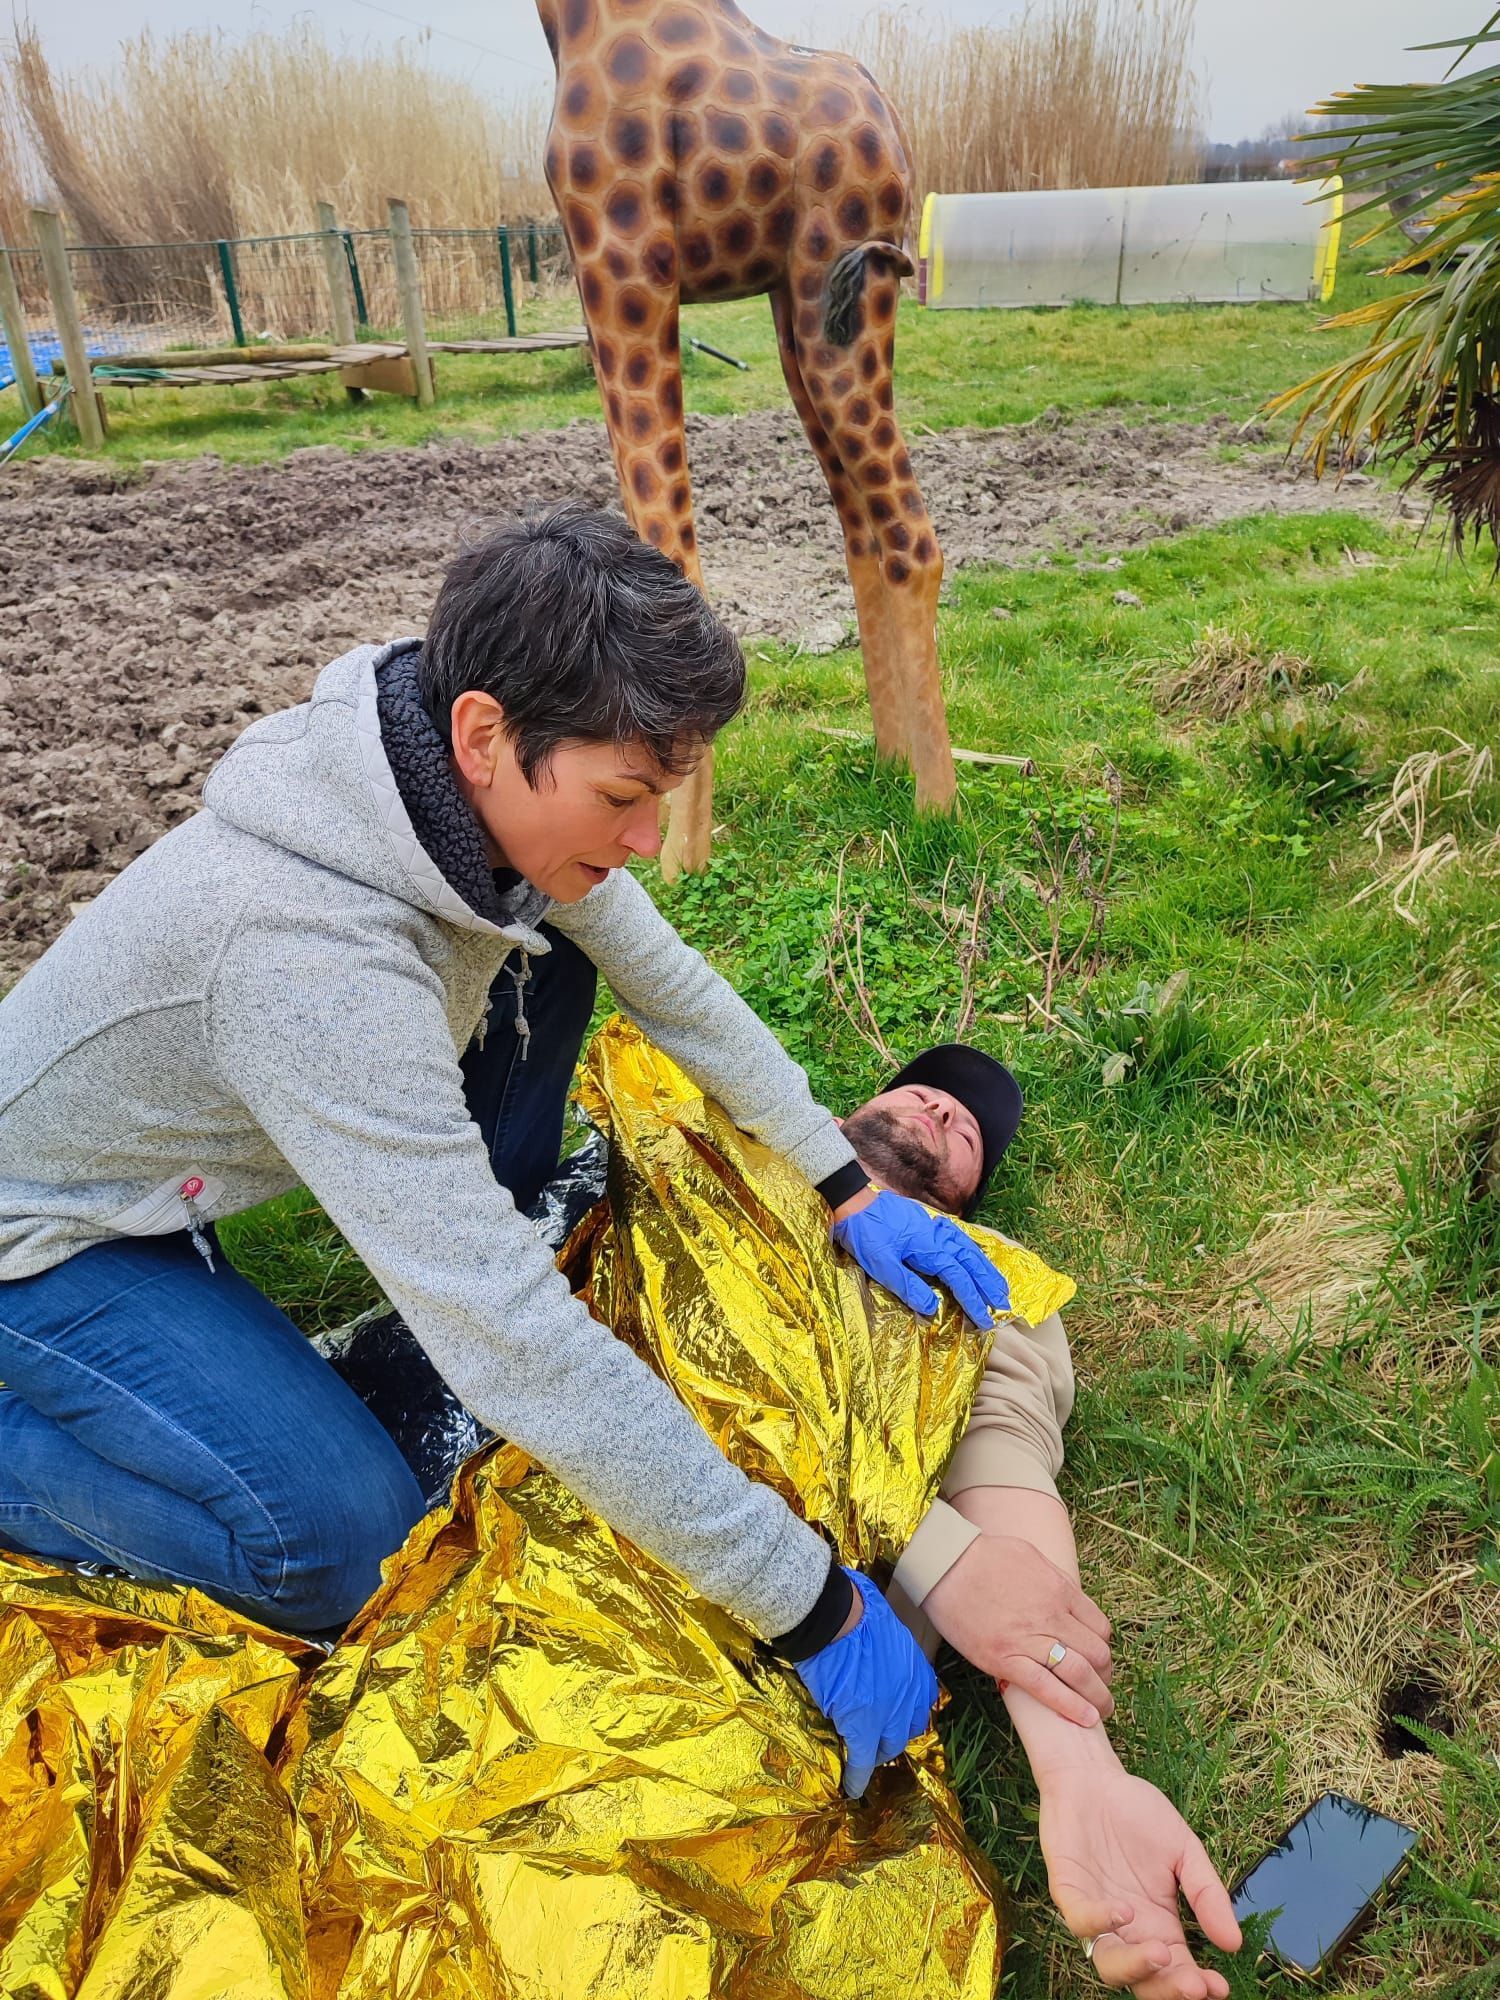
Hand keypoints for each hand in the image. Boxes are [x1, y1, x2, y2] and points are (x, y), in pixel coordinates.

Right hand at [792, 1568, 938, 1797]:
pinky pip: (863, 1760)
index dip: (904, 1713)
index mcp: (916, 1668)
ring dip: (876, 1754)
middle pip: (907, 1728)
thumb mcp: (884, 1625)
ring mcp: (888, 1713)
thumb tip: (876, 1646)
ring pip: (887, 1746)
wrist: (833, 1616)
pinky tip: (852, 1787)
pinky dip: (858, 1776)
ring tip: (864, 1760)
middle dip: (893, 1736)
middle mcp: (910, 1694)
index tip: (893, 1717)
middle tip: (877, 1740)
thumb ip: (888, 1647)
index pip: (920, 1703)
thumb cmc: (853, 1610)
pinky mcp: (863, 1727)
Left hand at [830, 1187, 1009, 1328]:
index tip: (984, 1320)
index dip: (973, 1300)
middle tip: (1004, 1305)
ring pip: (970, 1249)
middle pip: (972, 1262)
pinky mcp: (929, 1223)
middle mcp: (939, 1235)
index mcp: (930, 1247)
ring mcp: (936, 1226)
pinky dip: (974, 1252)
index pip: (959, 1278)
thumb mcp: (881, 1264)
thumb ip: (908, 1286)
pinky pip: (960, 1239)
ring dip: (986, 1269)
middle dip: (989, 1285)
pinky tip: (978, 1259)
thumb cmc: (865, 1234)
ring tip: (1000, 1287)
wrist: (854, 1201)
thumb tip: (932, 1308)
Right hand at [922, 1532, 1114, 1724]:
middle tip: (1101, 1687)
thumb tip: (1069, 1597)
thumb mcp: (1032, 1556)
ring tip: (1102, 1710)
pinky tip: (1085, 1719)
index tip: (1100, 1659)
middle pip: (1096, 1653)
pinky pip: (1045, 1688)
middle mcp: (1051, 1616)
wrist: (945, 1563)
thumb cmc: (984, 1555)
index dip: (1105, 1647)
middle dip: (1105, 1674)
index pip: (1100, 1627)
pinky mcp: (1004, 1659)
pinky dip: (1070, 1706)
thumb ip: (1055, 1580)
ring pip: (1079, 1674)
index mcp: (1060, 1590)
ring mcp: (1027, 1639)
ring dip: (1097, 1696)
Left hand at [1038, 1762, 1241, 1998]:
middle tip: (1193, 1984)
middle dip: (1168, 1990)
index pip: (1178, 1970)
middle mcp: (1127, 1930)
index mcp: (1159, 1924)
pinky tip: (1125, 1910)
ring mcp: (1095, 1913)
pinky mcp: (1067, 1891)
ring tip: (1161, 1953)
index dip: (1197, 1985)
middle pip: (1144, 1981)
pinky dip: (1100, 1922)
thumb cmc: (1139, 1814)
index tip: (1221, 1986)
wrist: (1093, 1778)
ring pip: (1108, 1965)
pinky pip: (1080, 1920)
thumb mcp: (1184, 1850)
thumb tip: (1234, 1944)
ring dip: (1134, 1967)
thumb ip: (1206, 1893)